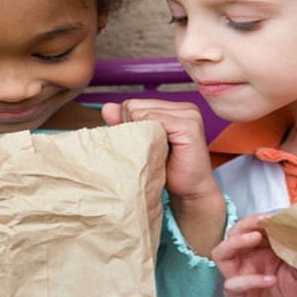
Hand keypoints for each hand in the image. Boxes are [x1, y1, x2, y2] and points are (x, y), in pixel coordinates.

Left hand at [102, 99, 225, 255]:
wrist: (190, 192)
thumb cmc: (167, 171)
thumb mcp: (142, 143)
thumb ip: (126, 122)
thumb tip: (107, 108)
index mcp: (174, 108)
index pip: (133, 104)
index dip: (129, 126)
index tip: (142, 146)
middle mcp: (184, 108)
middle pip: (134, 107)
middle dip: (133, 130)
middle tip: (149, 151)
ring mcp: (189, 115)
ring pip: (141, 112)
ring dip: (141, 136)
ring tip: (155, 152)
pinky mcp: (189, 126)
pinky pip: (153, 120)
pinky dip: (149, 138)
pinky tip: (160, 152)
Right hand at [212, 214, 296, 296]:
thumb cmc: (296, 295)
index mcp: (260, 250)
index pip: (252, 227)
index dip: (261, 218)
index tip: (276, 214)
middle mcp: (246, 261)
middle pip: (233, 234)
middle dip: (246, 224)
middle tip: (262, 220)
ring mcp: (239, 278)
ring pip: (221, 254)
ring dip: (236, 242)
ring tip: (255, 237)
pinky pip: (233, 285)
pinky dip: (250, 280)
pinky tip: (269, 279)